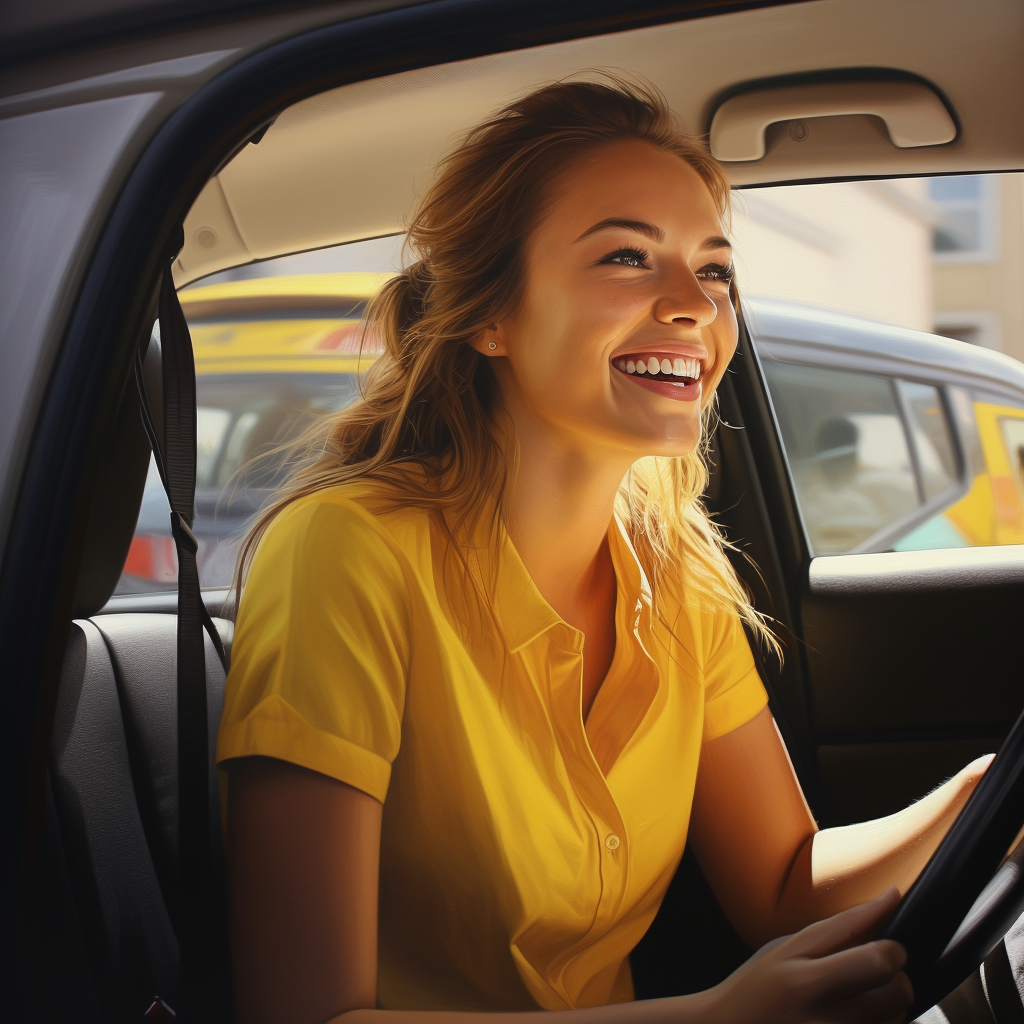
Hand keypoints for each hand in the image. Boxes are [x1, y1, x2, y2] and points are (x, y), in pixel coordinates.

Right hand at [707, 887, 911, 1023]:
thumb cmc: (756, 986)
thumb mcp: (787, 947)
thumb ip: (840, 928)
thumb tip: (890, 900)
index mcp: (805, 981)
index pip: (875, 961)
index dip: (894, 949)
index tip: (890, 944)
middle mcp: (822, 1019)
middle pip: (896, 995)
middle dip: (899, 978)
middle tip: (881, 973)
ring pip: (896, 1022)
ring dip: (892, 1008)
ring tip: (867, 1000)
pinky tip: (859, 1018)